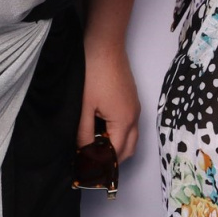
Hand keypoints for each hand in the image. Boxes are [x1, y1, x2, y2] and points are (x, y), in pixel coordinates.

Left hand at [80, 36, 140, 160]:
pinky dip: (116, 134)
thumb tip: (82, 153)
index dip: (101, 166)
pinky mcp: (130, 99)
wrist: (105, 45)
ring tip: (92, 148)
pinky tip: (98, 130)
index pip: (116, 154)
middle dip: (111, 160)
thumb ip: (83, 134)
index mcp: (124, 120)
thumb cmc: (94, 73)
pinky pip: (128, 125)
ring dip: (114, 147)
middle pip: (127, 149)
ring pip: (129, 137)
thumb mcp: (83, 107)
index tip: (85, 171)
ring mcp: (134, 106)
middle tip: (89, 163)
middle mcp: (134, 116)